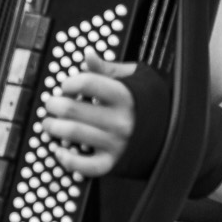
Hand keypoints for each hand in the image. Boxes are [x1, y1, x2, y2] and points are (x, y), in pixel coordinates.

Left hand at [40, 54, 136, 177]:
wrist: (172, 134)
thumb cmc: (147, 103)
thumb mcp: (132, 79)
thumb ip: (107, 68)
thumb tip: (88, 54)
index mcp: (124, 96)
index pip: (86, 82)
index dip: (69, 82)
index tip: (65, 86)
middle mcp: (120, 120)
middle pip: (71, 109)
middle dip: (53, 105)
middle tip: (51, 104)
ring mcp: (117, 143)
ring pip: (72, 133)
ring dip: (53, 127)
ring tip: (49, 124)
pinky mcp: (114, 163)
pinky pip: (86, 166)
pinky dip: (68, 160)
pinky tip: (60, 151)